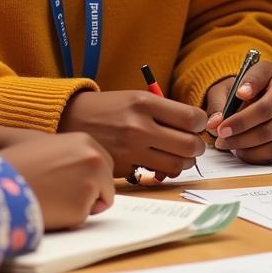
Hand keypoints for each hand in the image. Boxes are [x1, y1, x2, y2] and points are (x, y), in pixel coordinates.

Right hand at [1, 132, 114, 230]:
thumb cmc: (18, 165)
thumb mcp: (48, 147)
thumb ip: (71, 155)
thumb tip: (86, 170)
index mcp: (86, 142)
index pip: (104, 164)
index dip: (91, 177)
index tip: (76, 183)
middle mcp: (95, 160)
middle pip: (107, 184)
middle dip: (93, 193)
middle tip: (65, 196)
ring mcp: (91, 184)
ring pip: (97, 203)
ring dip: (80, 205)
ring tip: (52, 199)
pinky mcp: (83, 208)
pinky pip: (82, 218)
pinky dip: (69, 219)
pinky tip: (49, 209)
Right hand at [60, 90, 206, 178]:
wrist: (70, 119)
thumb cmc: (109, 108)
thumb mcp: (136, 97)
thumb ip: (164, 111)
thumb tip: (195, 127)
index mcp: (145, 103)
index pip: (192, 118)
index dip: (201, 124)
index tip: (197, 126)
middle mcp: (139, 126)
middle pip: (189, 145)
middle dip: (197, 148)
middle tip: (193, 146)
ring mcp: (131, 149)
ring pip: (176, 165)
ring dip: (184, 163)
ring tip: (179, 157)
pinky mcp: (123, 167)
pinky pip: (155, 174)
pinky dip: (162, 172)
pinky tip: (158, 165)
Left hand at [206, 62, 271, 163]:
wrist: (254, 97)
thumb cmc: (239, 92)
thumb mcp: (225, 88)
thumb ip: (218, 103)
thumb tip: (215, 123)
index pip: (263, 99)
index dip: (244, 111)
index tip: (229, 111)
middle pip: (267, 123)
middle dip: (240, 134)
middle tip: (220, 137)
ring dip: (248, 149)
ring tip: (230, 146)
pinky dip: (261, 157)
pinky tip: (244, 152)